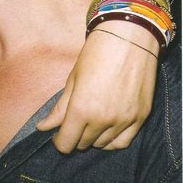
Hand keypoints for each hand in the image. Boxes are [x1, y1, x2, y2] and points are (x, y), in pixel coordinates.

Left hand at [36, 20, 158, 152]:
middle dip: (75, 136)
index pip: (66, 144)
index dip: (59, 141)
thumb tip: (42, 127)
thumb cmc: (96, 55)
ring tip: (91, 122)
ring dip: (93, 138)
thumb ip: (59, 109)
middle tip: (75, 122)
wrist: (130, 37)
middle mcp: (103, 120)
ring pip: (101, 145)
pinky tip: (106, 130)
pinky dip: (112, 140)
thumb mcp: (72, 80)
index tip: (58, 134)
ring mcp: (123, 120)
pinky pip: (122, 142)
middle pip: (82, 144)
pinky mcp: (140, 117)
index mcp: (81, 110)